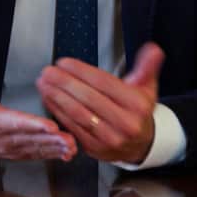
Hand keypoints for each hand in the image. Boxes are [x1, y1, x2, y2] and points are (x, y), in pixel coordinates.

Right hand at [0, 68, 77, 160]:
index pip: (14, 122)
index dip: (32, 125)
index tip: (49, 125)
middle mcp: (3, 138)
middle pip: (30, 138)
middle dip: (51, 139)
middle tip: (69, 138)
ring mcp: (10, 148)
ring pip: (36, 148)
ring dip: (55, 148)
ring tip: (72, 146)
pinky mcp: (16, 153)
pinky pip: (36, 155)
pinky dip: (52, 155)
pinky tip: (67, 153)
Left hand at [36, 43, 163, 163]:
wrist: (141, 144)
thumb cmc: (138, 111)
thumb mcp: (147, 88)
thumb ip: (146, 66)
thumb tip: (153, 48)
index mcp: (137, 105)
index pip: (104, 83)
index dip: (82, 71)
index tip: (64, 62)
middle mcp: (125, 123)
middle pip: (89, 98)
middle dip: (65, 83)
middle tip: (48, 71)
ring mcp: (109, 138)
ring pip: (78, 114)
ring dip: (57, 97)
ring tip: (44, 83)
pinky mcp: (95, 148)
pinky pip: (73, 127)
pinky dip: (58, 112)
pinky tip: (49, 99)